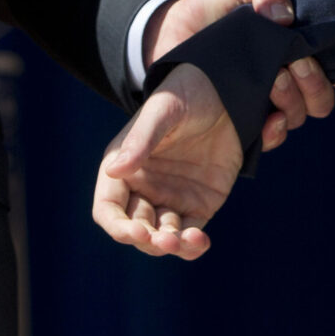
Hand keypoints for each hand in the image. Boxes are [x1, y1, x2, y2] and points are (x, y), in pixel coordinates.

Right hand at [91, 63, 234, 260]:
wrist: (227, 89)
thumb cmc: (185, 94)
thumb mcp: (163, 111)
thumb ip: (141, 140)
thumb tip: (113, 170)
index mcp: (123, 168)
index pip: (108, 209)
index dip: (118, 227)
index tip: (136, 232)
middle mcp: (143, 188)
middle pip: (135, 229)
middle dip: (147, 240)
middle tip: (167, 239)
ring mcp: (171, 198)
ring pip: (163, 237)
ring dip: (171, 246)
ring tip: (187, 242)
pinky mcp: (199, 203)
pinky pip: (190, 233)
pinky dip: (192, 245)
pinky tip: (200, 242)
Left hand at [137, 0, 334, 154]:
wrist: (165, 38)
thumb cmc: (209, 10)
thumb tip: (285, 17)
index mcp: (296, 46)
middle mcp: (290, 77)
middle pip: (324, 96)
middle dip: (316, 83)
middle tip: (293, 64)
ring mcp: (267, 102)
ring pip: (301, 114)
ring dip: (295, 101)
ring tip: (274, 82)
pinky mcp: (244, 123)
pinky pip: (272, 137)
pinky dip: (274, 131)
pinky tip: (266, 120)